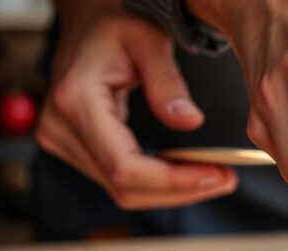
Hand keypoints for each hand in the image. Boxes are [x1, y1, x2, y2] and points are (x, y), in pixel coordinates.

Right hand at [36, 13, 236, 210]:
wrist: (85, 22)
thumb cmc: (115, 24)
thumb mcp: (148, 40)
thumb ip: (167, 81)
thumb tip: (190, 120)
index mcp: (75, 101)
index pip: (125, 166)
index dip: (173, 181)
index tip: (217, 176)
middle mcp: (60, 127)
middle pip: (125, 187)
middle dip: (181, 190)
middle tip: (226, 180)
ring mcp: (61, 140)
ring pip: (123, 191)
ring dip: (172, 192)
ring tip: (213, 176)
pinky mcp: (72, 147)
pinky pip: (118, 180)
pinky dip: (156, 183)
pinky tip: (187, 173)